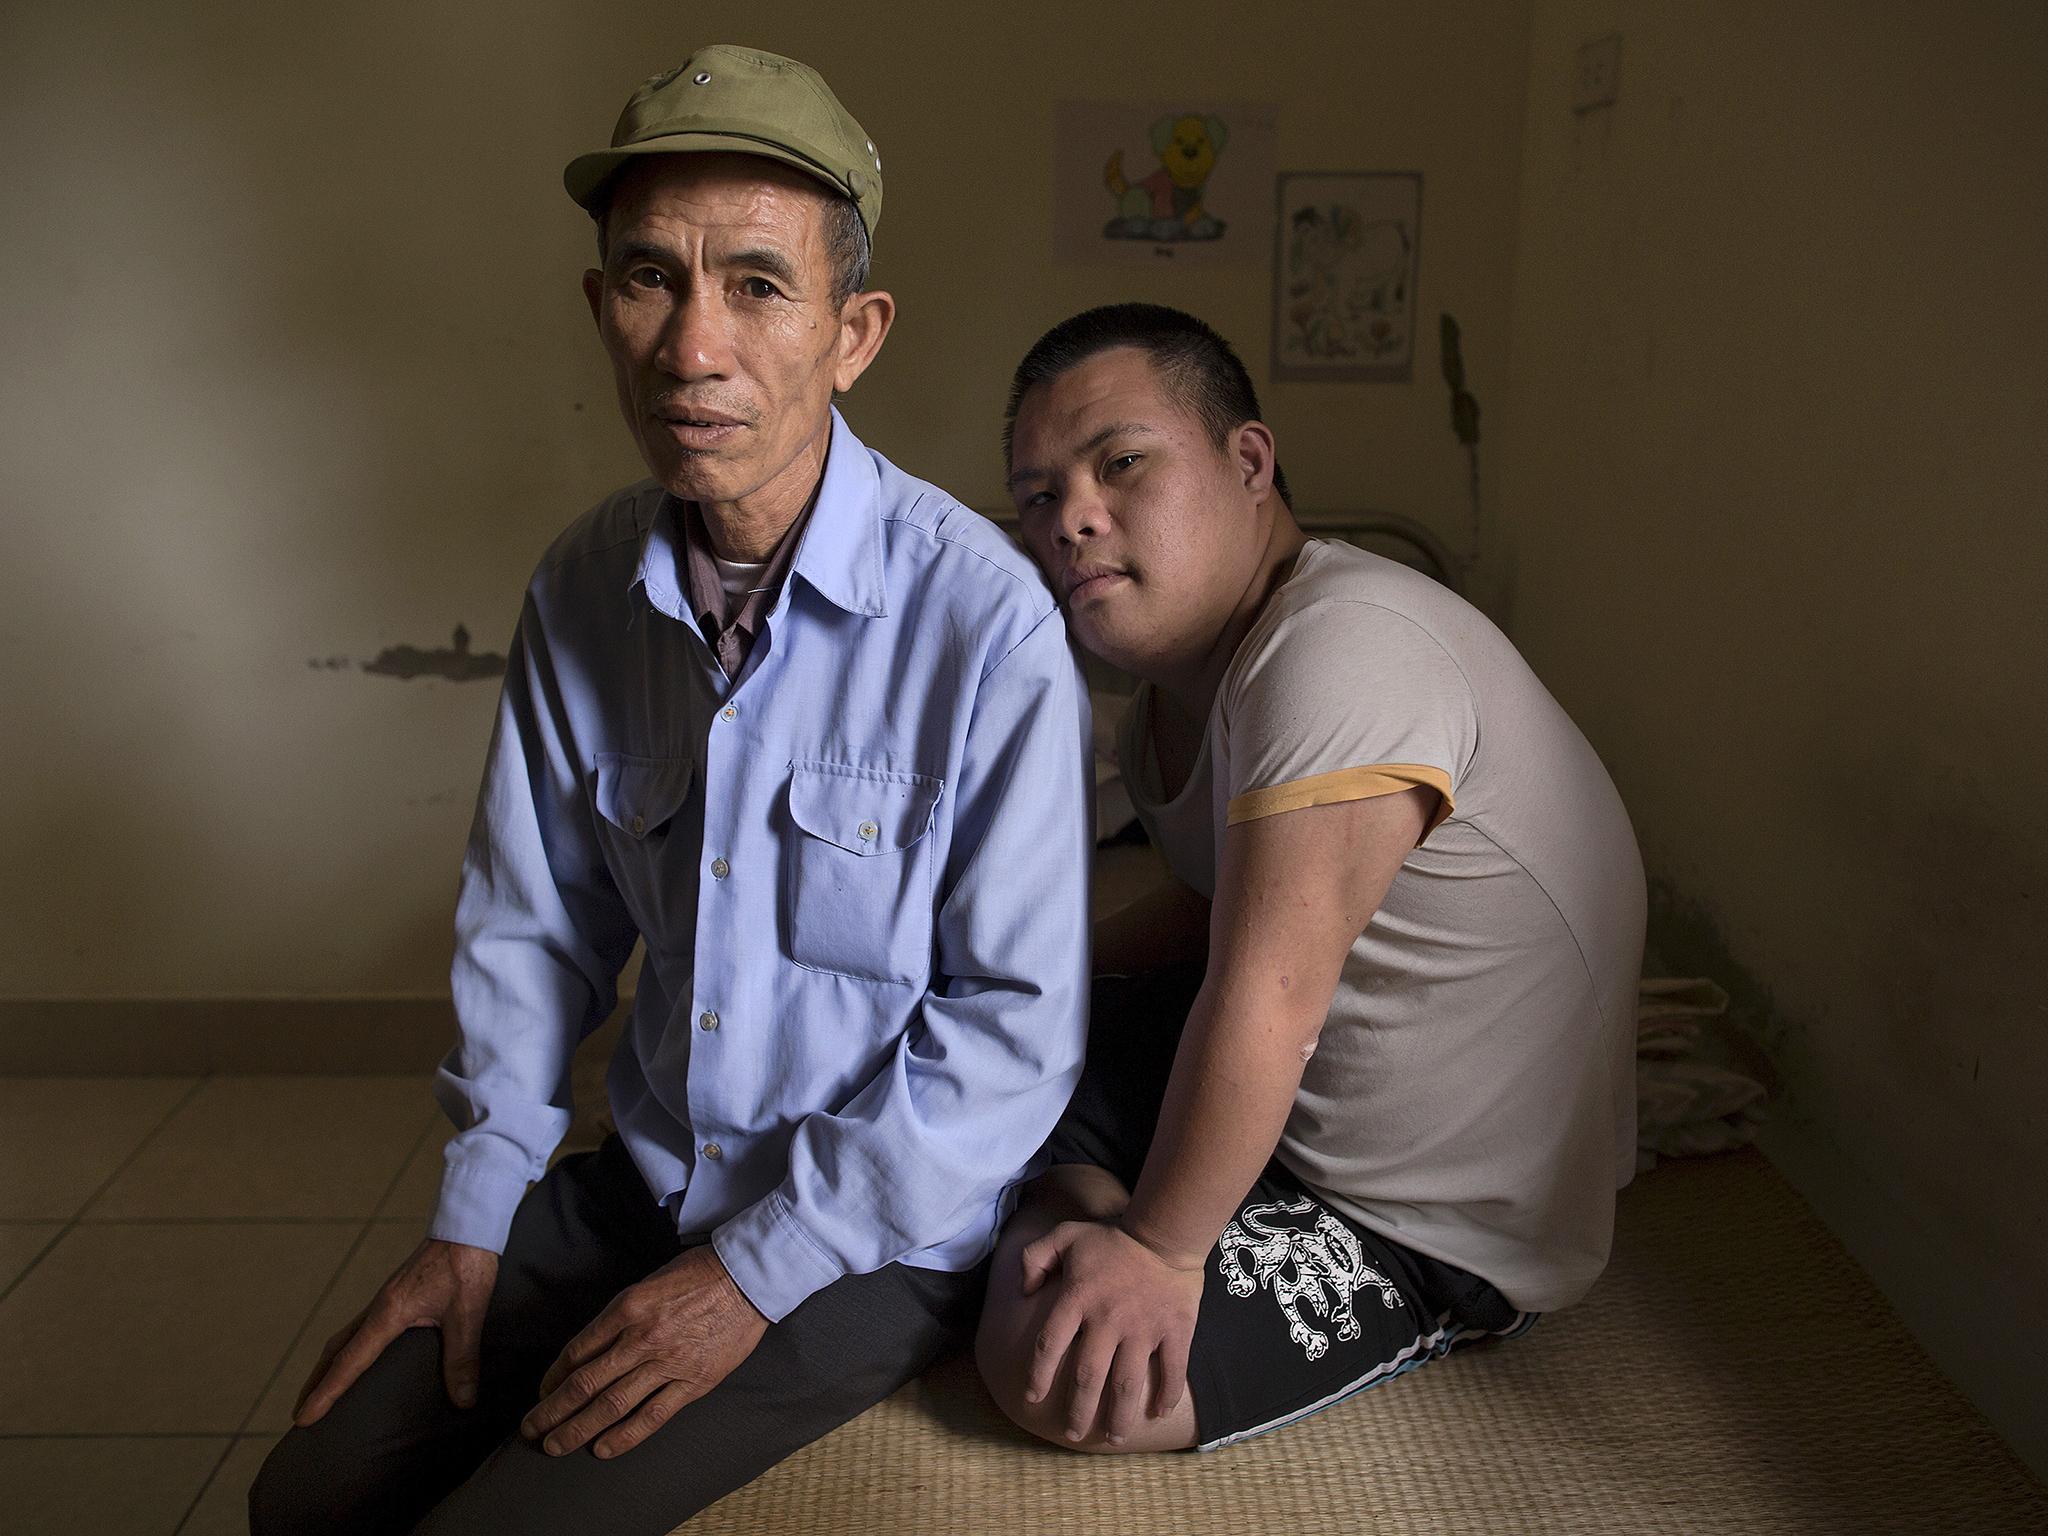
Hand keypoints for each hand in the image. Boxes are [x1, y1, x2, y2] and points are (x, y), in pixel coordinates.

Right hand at [294, 1238, 498, 1425]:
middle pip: (335, 1351)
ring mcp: (385, 1299)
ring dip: (330, 1365)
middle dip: (316, 1382)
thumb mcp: (467, 1314)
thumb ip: (462, 1358)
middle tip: (301, 1412)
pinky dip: (351, 1347)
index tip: (303, 1418)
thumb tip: (463, 1401)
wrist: (467, 1225)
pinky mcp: (397, 1295)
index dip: (326, 1392)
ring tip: (323, 1390)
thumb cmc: (465, 1265)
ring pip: (346, 1337)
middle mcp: (378, 1308)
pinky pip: (363, 1327)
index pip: (349, 1362)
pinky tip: (364, 1357)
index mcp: (388, 1314)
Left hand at [520, 1244, 767, 1458]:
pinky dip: (624, 1435)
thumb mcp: (647, 1283)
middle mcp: (641, 1338)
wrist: (747, 1278)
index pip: (576, 1351)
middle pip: (584, 1384)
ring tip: (555, 1446)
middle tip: (530, 1430)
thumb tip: (590, 1350)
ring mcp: (667, 1363)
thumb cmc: (697, 1274)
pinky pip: (652, 1415)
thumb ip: (618, 1316)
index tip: (542, 1393)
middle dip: (552, 1411)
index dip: (553, 1377)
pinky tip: (602, 1449)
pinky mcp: (693, 1382)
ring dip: (578, 1429)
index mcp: (627, 1308)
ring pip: (611, 1405)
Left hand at [1019, 1218, 1204, 1445]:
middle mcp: (1107, 1321)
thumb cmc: (1112, 1237)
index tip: (1032, 1398)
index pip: (1049, 1345)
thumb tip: (1023, 1291)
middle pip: (1088, 1377)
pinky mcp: (1174, 1331)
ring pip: (1127, 1384)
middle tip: (1073, 1433)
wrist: (1165, 1230)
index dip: (1038, 1375)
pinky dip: (1166, 1394)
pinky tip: (1158, 1414)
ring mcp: (1142, 1329)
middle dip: (1079, 1411)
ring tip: (1114, 1438)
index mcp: (1077, 1299)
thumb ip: (1034, 1258)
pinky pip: (1171, 1370)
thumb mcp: (1064, 1236)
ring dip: (1119, 1416)